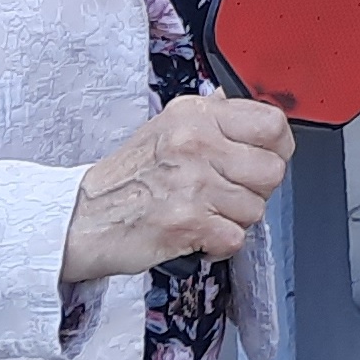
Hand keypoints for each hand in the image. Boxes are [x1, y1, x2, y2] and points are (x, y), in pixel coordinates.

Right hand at [62, 95, 295, 282]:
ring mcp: (192, 182)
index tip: (266, 160)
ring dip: (234, 220)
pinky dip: (219, 245)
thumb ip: (213, 121)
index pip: (272, 123)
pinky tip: (197, 234)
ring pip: (255, 209)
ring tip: (203, 214)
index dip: (278, 149)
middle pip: (272, 171)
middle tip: (228, 195)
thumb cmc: (125, 178)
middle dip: (256, 191)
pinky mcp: (187, 221)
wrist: (81, 217)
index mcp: (196, 115)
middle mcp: (196, 142)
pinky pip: (235, 239)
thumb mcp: (167, 129)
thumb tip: (257, 116)